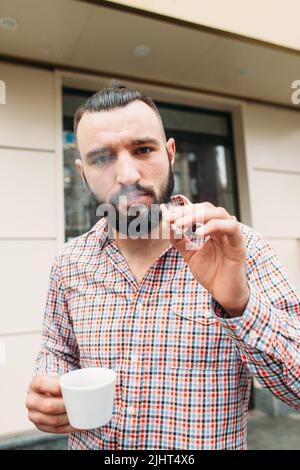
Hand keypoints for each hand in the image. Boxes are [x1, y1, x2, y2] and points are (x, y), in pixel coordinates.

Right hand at [26, 375, 78, 433]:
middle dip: (66, 406)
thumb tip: (87, 384)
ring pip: (54, 420)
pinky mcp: (40, 426)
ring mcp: (33, 415)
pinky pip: (56, 430)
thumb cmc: (59, 383)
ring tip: (82, 414)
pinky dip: (69, 427)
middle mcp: (31, 400)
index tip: (71, 388)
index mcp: (34, 384)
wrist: (50, 393)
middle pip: (49, 406)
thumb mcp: (60, 377)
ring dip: (69, 418)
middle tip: (80, 403)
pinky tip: (79, 423)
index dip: (56, 386)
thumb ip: (68, 379)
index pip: (41, 384)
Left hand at [160, 202, 249, 316]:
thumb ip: (180, 241)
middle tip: (171, 219)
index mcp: (213, 229)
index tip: (166, 217)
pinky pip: (231, 227)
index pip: (198, 211)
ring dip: (198, 216)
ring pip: (219, 213)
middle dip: (187, 212)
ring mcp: (232, 235)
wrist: (224, 294)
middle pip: (207, 208)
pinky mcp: (239, 244)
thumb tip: (168, 226)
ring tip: (180, 224)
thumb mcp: (190, 255)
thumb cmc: (211, 274)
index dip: (182, 211)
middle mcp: (223, 229)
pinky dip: (213, 226)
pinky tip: (198, 233)